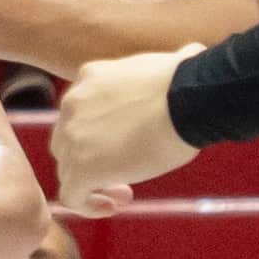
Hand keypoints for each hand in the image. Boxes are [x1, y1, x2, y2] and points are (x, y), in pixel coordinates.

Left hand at [48, 46, 199, 210]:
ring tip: (122, 192)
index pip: (79, 111)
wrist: (187, 101)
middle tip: (123, 171)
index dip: (97, 133)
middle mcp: (72, 104)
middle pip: (67, 140)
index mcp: (90, 77)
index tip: (125, 144)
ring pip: (68, 170)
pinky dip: (87, 205)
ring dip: (92, 183)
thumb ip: (171, 61)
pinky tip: (111, 206)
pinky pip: (71, 196)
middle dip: (91, 158)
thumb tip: (192, 52)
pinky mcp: (82, 168)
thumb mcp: (171, 62)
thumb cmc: (190, 83)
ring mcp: (73, 137)